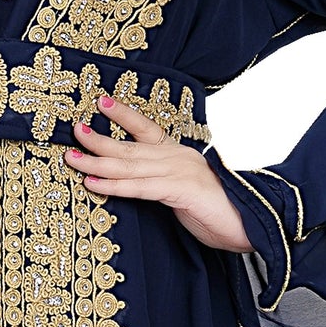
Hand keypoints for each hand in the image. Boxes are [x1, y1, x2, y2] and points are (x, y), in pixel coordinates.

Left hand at [64, 94, 248, 251]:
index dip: (123, 115)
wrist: (253, 225)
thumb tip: (137, 184)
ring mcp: (179, 172)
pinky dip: (114, 186)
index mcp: (179, 155)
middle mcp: (177, 158)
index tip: (100, 102)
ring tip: (72, 158)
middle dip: (98, 139)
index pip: (146, 129)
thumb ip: (162, 184)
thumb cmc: (217, 213)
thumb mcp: (184, 193)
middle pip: (130, 146)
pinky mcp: (181, 191)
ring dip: (96, 162)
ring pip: (129, 165)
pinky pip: (140, 188)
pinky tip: (93, 184)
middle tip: (73, 131)